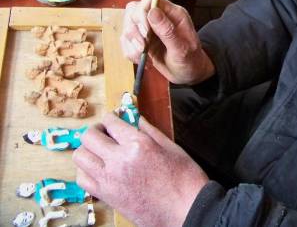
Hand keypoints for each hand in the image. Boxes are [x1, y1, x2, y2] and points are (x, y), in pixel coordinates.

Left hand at [73, 113, 208, 226]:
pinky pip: (82, 178)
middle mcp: (118, 161)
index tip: (115, 117)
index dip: (112, 116)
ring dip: (88, 148)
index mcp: (137, 145)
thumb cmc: (184, 181)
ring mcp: (109, 180)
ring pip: (80, 156)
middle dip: (96, 129)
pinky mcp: (106, 196)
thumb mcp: (172, 148)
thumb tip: (137, 120)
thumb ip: (150, 131)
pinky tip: (99, 167)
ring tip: (100, 149)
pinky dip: (86, 169)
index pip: (111, 122)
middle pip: (89, 136)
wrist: (186, 211)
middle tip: (106, 131)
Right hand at [121, 0, 214, 84]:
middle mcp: (159, 17)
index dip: (142, 12)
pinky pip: (125, 41)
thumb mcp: (182, 49)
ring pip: (128, 26)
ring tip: (145, 57)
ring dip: (132, 44)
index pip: (150, 0)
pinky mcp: (141, 39)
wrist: (188, 74)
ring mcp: (148, 28)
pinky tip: (142, 60)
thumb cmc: (190, 61)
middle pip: (134, 10)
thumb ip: (167, 31)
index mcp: (173, 14)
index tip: (145, 33)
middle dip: (135, 30)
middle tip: (143, 47)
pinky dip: (130, 52)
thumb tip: (153, 11)